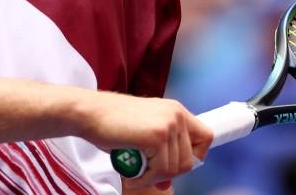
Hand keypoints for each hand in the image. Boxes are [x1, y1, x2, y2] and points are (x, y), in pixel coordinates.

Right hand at [76, 91, 211, 189]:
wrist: (90, 113)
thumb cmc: (111, 123)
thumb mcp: (143, 134)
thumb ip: (160, 153)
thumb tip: (168, 184)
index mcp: (175, 110)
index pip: (206, 137)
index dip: (195, 156)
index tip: (177, 165)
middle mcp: (176, 115)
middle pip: (190, 160)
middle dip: (168, 173)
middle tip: (147, 171)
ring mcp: (169, 124)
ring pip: (175, 168)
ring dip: (154, 177)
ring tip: (136, 171)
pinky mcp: (158, 136)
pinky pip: (161, 171)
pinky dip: (145, 178)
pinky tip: (133, 172)